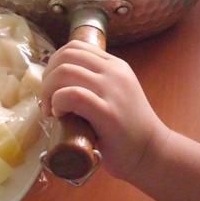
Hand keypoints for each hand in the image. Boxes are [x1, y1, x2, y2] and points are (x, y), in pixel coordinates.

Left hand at [41, 40, 169, 180]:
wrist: (152, 153)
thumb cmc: (127, 130)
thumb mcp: (115, 94)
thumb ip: (95, 83)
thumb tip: (58, 82)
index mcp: (115, 65)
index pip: (75, 47)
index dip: (54, 64)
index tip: (52, 87)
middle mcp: (114, 72)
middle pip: (66, 56)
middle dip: (47, 77)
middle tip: (47, 101)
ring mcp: (112, 90)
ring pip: (65, 71)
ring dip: (48, 91)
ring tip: (51, 110)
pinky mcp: (108, 112)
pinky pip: (73, 95)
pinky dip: (57, 102)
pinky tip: (59, 115)